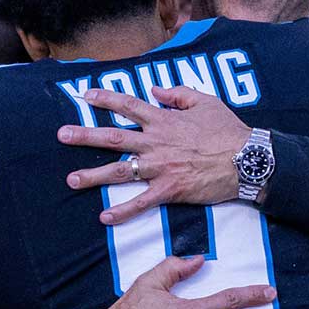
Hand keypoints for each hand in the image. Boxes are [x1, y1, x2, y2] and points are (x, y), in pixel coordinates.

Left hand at [59, 86, 250, 224]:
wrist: (246, 159)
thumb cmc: (229, 130)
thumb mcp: (206, 101)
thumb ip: (179, 94)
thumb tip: (157, 91)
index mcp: (164, 120)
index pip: (128, 106)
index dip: (106, 99)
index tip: (86, 96)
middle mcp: (156, 142)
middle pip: (113, 138)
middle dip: (85, 136)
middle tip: (61, 135)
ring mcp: (160, 167)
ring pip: (120, 171)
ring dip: (93, 175)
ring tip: (71, 180)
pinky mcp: (170, 189)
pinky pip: (141, 202)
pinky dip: (123, 211)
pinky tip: (105, 217)